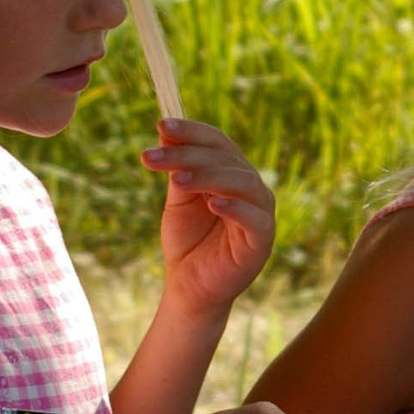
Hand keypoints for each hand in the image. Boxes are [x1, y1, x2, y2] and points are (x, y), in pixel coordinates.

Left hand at [144, 119, 274, 317]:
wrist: (190, 288)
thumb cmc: (187, 241)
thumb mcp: (178, 199)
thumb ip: (178, 168)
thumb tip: (166, 130)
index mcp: (233, 173)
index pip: (217, 141)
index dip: (190, 131)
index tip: (160, 125)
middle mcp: (251, 188)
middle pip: (225, 158)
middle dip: (186, 154)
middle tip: (150, 157)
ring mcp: (261, 213)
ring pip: (242, 183)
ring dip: (207, 176)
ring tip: (176, 180)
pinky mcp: (263, 241)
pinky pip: (255, 219)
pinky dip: (235, 208)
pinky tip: (212, 204)